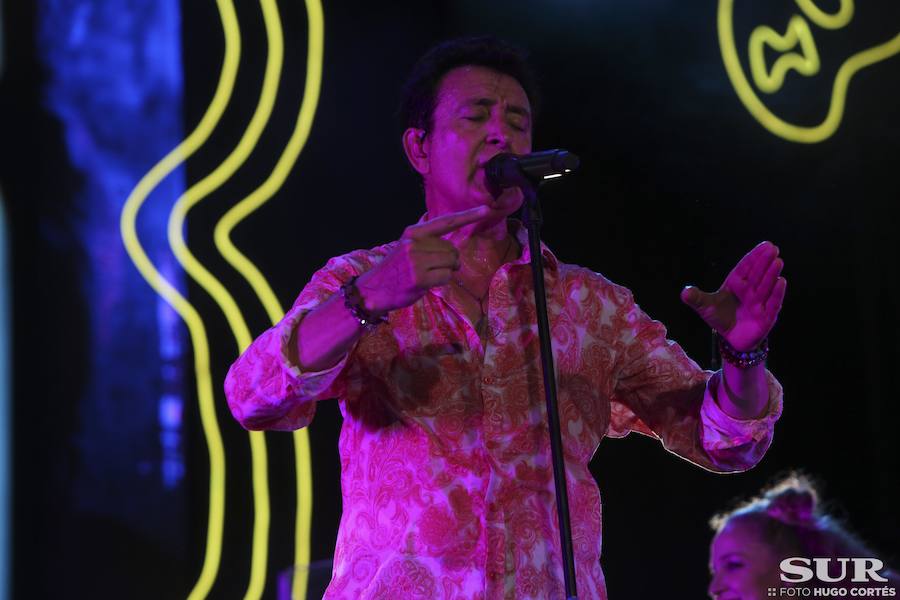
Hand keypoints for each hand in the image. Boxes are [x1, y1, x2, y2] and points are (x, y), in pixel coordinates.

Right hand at [355, 206, 490, 313]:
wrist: (374, 289)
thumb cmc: (396, 269)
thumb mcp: (407, 245)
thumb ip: (427, 237)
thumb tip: (449, 224)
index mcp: (414, 232)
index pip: (446, 221)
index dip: (468, 216)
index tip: (487, 209)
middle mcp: (415, 243)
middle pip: (452, 250)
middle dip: (449, 261)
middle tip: (432, 268)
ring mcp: (416, 260)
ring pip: (451, 264)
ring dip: (445, 272)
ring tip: (427, 275)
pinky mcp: (419, 277)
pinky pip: (446, 277)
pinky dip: (441, 282)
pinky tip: (425, 283)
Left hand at [681, 241, 785, 350]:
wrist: (731, 338)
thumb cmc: (720, 317)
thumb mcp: (705, 307)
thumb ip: (696, 298)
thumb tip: (684, 292)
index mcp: (736, 284)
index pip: (745, 268)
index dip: (754, 257)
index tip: (765, 245)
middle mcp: (749, 291)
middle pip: (757, 274)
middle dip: (765, 262)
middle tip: (773, 248)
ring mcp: (759, 303)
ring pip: (766, 286)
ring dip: (772, 274)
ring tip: (778, 261)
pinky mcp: (766, 317)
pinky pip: (773, 304)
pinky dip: (776, 294)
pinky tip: (781, 282)